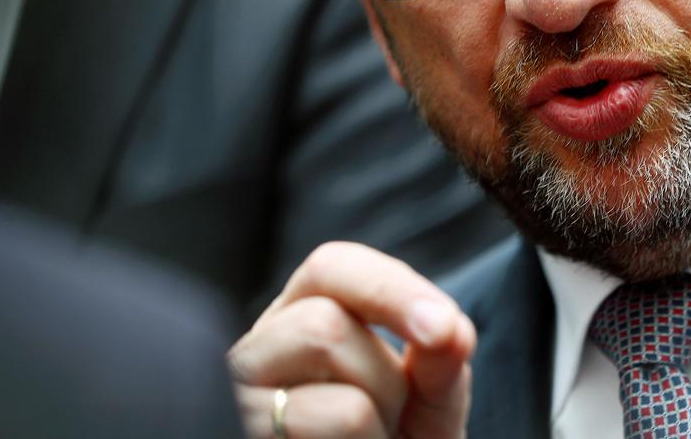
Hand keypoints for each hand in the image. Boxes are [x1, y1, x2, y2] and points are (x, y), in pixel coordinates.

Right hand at [228, 242, 475, 437]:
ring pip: (327, 385)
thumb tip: (453, 330)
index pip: (332, 268)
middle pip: (325, 324)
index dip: (391, 289)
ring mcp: (237, 403)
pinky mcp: (236, 430)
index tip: (447, 329)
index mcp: (301, 321)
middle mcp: (257, 355)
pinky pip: (319, 423)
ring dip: (375, 420)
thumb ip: (442, 368)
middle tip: (390, 422)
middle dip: (386, 378)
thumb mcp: (425, 409)